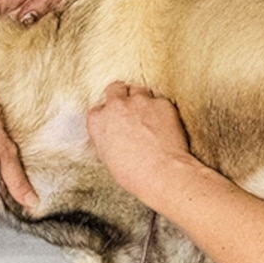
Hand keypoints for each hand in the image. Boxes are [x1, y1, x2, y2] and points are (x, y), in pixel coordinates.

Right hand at [85, 82, 197, 202]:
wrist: (161, 172)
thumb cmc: (134, 173)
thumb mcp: (108, 157)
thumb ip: (107, 138)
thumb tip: (115, 136)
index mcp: (98, 121)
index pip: (98, 110)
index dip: (108, 115)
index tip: (115, 122)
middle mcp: (116, 106)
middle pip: (115, 89)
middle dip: (121, 96)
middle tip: (129, 109)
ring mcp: (140, 101)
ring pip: (138, 90)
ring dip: (142, 100)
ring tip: (149, 116)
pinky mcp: (161, 103)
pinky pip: (160, 101)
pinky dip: (162, 110)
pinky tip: (165, 125)